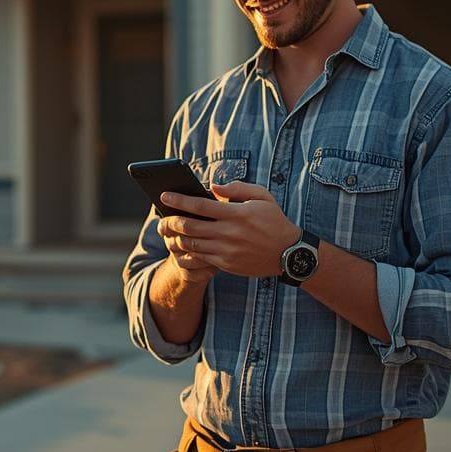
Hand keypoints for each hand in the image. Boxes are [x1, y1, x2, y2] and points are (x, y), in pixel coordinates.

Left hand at [157, 180, 300, 278]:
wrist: (289, 253)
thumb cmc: (274, 220)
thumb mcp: (262, 197)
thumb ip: (237, 188)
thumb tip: (213, 186)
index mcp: (237, 214)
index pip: (200, 205)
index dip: (179, 200)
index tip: (164, 195)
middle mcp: (230, 233)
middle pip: (190, 227)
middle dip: (170, 221)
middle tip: (161, 217)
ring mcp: (227, 251)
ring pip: (191, 245)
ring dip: (175, 238)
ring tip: (168, 232)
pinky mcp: (227, 264)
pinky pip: (200, 259)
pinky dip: (187, 252)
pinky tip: (181, 247)